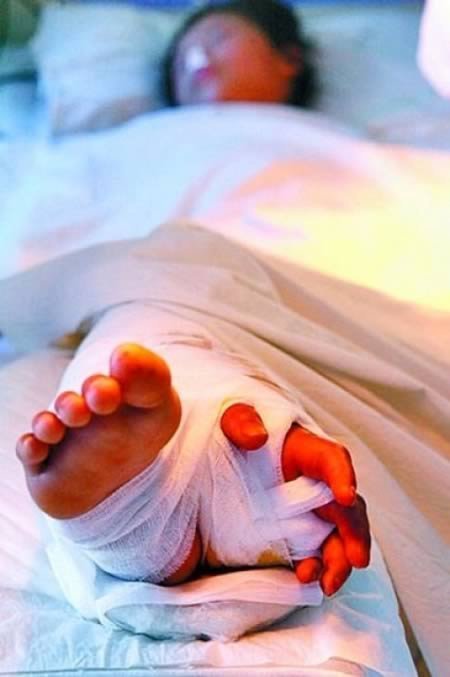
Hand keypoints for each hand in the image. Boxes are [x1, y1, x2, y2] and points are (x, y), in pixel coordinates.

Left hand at [221, 404, 370, 595]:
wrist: (224, 456)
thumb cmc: (237, 433)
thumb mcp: (233, 419)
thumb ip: (242, 422)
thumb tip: (256, 437)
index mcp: (305, 450)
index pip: (331, 458)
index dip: (342, 475)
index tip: (346, 496)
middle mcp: (316, 482)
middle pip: (347, 506)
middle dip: (355, 533)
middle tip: (356, 559)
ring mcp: (310, 510)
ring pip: (339, 536)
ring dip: (339, 560)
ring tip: (326, 582)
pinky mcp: (298, 534)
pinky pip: (317, 553)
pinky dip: (318, 568)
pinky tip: (305, 579)